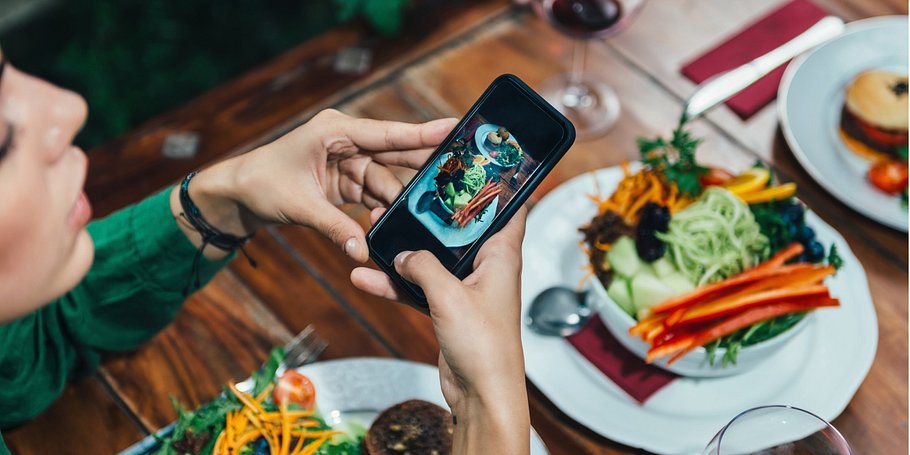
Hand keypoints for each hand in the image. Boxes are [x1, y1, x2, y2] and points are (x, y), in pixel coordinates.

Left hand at [173, 109, 455, 260]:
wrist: (238, 194)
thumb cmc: (261, 184)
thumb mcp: (298, 204)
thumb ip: (334, 226)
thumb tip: (362, 251)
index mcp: (335, 130)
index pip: (386, 134)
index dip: (420, 134)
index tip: (453, 128)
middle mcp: (347, 142)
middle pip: (395, 153)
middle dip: (424, 163)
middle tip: (462, 168)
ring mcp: (349, 162)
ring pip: (387, 180)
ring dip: (401, 200)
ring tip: (428, 213)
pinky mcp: (347, 183)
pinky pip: (375, 196)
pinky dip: (384, 211)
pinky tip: (398, 224)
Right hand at [351, 207, 530, 453]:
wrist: (481, 394)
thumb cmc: (484, 346)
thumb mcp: (449, 295)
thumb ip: (423, 266)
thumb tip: (403, 253)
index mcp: (501, 255)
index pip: (509, 208)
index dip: (495, 186)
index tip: (472, 164)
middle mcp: (487, 268)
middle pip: (458, 230)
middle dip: (431, 215)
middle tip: (403, 196)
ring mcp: (466, 289)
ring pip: (432, 259)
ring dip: (404, 251)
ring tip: (373, 232)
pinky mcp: (448, 309)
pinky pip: (419, 288)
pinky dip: (396, 284)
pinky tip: (366, 278)